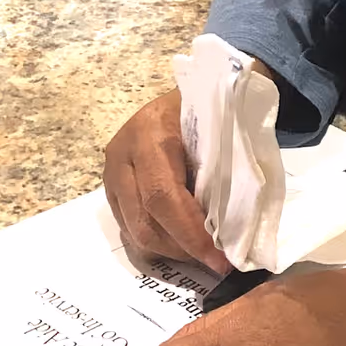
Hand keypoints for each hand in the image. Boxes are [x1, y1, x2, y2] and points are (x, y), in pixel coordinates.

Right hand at [104, 90, 231, 276]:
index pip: (163, 197)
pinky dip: (159, 240)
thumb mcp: (224, 125)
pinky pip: (130, 226)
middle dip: (181, 248)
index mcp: (149, 133)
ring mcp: (111, 173)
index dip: (190, 233)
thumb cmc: (219, 104)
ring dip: (170, 250)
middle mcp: (121, 154)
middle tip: (215, 262)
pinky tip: (184, 243)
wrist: (200, 84)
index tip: (218, 258)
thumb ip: (223, 169)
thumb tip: (233, 226)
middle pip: (144, 221)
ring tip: (203, 255)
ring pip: (133, 230)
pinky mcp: (112, 188)